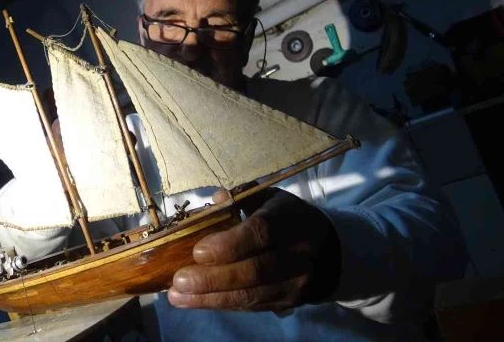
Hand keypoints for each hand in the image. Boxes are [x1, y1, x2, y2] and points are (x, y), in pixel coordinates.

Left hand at [167, 189, 340, 311]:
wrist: (327, 250)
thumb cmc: (286, 218)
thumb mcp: (269, 197)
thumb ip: (240, 197)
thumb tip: (215, 200)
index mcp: (290, 220)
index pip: (262, 233)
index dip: (229, 245)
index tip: (197, 252)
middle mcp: (297, 254)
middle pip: (255, 270)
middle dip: (213, 278)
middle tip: (179, 280)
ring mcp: (295, 283)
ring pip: (251, 295)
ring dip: (210, 298)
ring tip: (177, 296)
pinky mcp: (287, 302)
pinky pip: (251, 306)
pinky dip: (220, 304)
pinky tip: (194, 301)